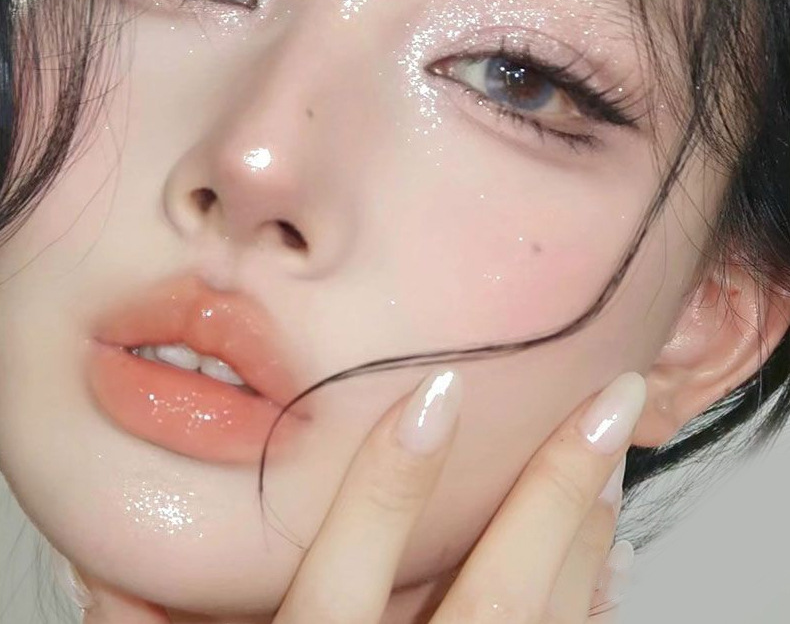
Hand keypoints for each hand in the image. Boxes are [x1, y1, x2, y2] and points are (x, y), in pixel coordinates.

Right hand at [72, 369, 643, 622]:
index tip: (435, 392)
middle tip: (607, 407)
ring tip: (614, 453)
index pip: (346, 577)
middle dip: (553, 493)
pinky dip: (596, 605)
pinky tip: (615, 553)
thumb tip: (107, 582)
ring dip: (586, 535)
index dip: (390, 481)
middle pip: (493, 598)